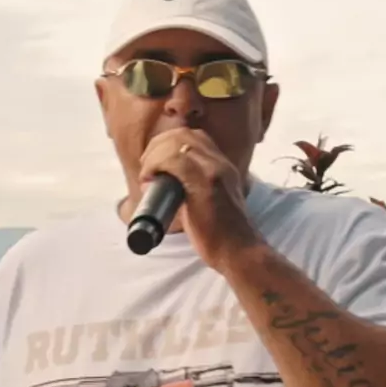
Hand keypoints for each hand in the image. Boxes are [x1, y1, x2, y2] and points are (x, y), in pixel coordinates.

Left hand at [139, 129, 258, 270]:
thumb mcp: (212, 202)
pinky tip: (149, 177)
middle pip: (184, 134)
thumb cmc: (222, 235)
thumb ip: (196, 189)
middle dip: (158, 144)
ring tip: (147, 173)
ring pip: (178, 142)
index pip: (195, 137)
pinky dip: (155, 164)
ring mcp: (214, 170)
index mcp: (223, 166)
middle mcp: (221, 163)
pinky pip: (174, 159)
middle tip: (146, 166)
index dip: (170, 142)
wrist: (239, 252)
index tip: (155, 160)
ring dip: (155, 153)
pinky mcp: (206, 183)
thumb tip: (169, 187)